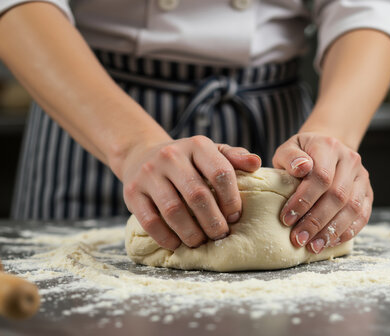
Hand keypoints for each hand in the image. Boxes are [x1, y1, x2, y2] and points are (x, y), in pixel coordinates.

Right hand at [121, 135, 260, 249]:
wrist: (142, 155)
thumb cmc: (186, 160)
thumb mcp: (210, 152)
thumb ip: (234, 157)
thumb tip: (256, 163)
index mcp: (197, 145)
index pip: (220, 172)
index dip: (231, 199)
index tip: (235, 216)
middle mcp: (171, 156)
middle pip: (198, 195)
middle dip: (213, 221)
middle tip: (221, 235)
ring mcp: (149, 173)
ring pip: (173, 210)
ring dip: (191, 233)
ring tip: (201, 242)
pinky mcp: (132, 192)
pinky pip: (150, 221)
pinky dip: (166, 237)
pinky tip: (177, 244)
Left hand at [273, 132, 371, 252]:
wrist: (327, 148)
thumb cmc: (302, 154)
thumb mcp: (288, 149)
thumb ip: (290, 157)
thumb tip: (301, 168)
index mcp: (329, 147)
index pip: (320, 176)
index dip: (304, 201)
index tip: (286, 219)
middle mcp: (350, 160)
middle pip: (337, 195)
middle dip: (316, 221)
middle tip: (298, 239)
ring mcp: (362, 177)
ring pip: (352, 208)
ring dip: (332, 231)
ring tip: (313, 246)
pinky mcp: (368, 192)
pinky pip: (363, 215)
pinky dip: (347, 232)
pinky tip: (330, 242)